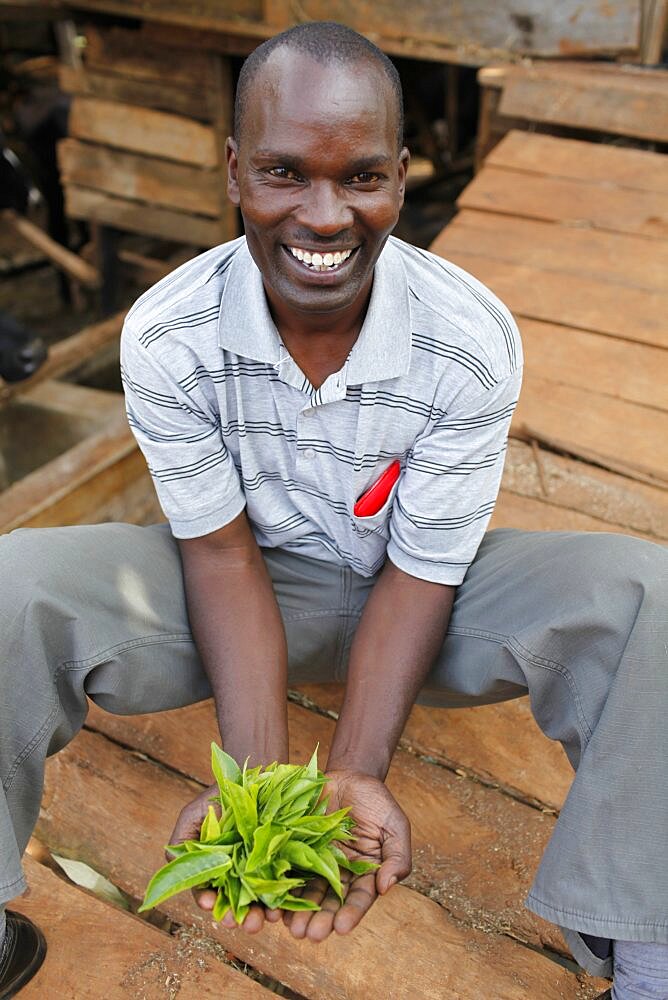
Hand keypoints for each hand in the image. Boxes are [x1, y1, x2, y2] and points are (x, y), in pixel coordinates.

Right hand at [169, 784, 281, 933]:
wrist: (253, 778)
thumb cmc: (218, 797)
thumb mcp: (193, 817)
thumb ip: (180, 844)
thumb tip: (174, 868)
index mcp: (213, 870)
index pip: (208, 893)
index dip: (207, 900)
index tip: (209, 904)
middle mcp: (236, 876)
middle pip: (234, 904)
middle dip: (235, 917)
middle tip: (238, 923)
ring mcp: (259, 872)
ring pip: (258, 901)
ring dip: (258, 915)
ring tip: (262, 920)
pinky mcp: (282, 865)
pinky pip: (282, 887)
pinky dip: (281, 900)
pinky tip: (280, 907)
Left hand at [283, 769, 410, 941]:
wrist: (350, 776)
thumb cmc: (377, 802)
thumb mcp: (395, 826)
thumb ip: (397, 857)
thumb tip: (386, 887)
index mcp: (365, 873)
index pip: (359, 898)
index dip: (351, 914)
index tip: (341, 928)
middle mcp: (339, 873)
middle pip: (329, 901)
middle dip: (320, 919)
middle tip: (311, 935)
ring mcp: (316, 861)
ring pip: (307, 891)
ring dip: (299, 911)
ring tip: (292, 927)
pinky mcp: (297, 847)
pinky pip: (288, 868)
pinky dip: (281, 885)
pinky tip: (274, 902)